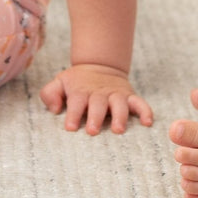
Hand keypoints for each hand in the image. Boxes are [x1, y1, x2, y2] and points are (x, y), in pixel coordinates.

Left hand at [39, 63, 153, 133]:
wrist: (99, 65)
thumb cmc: (76, 82)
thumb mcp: (59, 82)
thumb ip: (50, 94)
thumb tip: (56, 109)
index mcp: (81, 91)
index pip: (77, 102)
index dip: (73, 115)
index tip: (71, 128)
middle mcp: (99, 93)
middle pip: (98, 104)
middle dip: (96, 117)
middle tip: (93, 131)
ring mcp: (116, 94)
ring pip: (120, 104)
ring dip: (120, 116)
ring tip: (118, 130)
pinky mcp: (129, 96)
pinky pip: (140, 103)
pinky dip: (145, 111)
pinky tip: (148, 123)